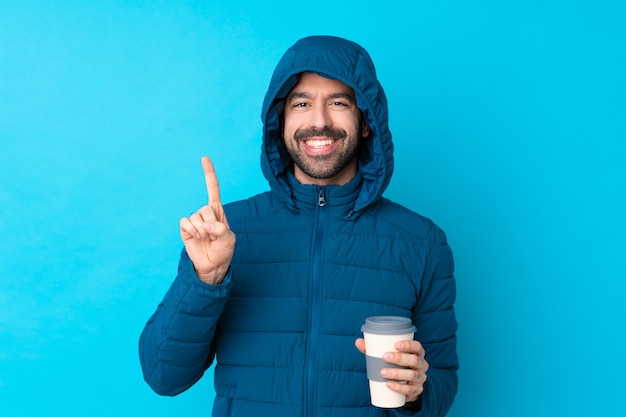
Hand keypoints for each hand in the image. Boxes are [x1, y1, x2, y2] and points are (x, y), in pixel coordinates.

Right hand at [179, 156, 235, 284]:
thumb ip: (222, 230)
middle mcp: (205, 212)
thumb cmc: (223, 249)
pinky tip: (196, 237)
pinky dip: (192, 231)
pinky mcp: (185, 228)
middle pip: (205, 208)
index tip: (204, 158)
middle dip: (211, 224)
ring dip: (202, 231)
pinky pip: (185, 223)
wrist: (213, 264)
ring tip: (207, 239)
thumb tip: (208, 224)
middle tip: (214, 235)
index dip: (209, 173)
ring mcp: (194, 220)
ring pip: (195, 217)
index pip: (213, 188)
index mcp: (218, 210)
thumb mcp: (229, 239)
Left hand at [355, 338, 428, 402]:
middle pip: (414, 360)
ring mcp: (420, 378)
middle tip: (385, 357)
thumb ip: (373, 349)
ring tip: (383, 372)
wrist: (405, 385)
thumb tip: (358, 342)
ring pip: (412, 375)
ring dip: (397, 373)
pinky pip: (410, 390)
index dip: (409, 345)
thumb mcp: (387, 356)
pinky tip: (389, 385)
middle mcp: (421, 365)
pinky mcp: (417, 390)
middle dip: (400, 358)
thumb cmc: (395, 365)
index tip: (396, 345)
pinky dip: (399, 387)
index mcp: (416, 353)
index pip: (417, 346)